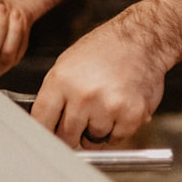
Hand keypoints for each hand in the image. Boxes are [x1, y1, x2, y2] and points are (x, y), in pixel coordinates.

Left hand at [30, 23, 164, 148]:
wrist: (139, 41)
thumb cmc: (101, 52)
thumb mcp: (64, 66)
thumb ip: (52, 95)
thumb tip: (42, 122)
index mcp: (61, 81)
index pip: (41, 121)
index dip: (44, 131)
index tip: (46, 135)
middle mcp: (83, 95)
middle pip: (66, 136)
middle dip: (69, 133)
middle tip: (77, 121)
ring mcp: (108, 106)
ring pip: (91, 140)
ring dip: (94, 132)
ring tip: (100, 109)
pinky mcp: (132, 115)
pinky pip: (115, 139)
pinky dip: (114, 132)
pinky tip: (115, 112)